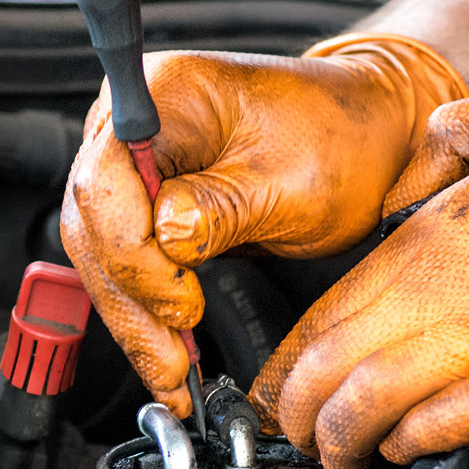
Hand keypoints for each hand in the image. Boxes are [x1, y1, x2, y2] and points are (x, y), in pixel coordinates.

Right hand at [61, 35, 466, 415]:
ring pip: (107, 252)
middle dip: (132, 302)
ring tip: (169, 374)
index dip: (133, 253)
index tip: (178, 302)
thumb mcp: (294, 182)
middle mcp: (140, 123)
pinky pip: (135, 259)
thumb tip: (164, 240)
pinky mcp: (157, 199)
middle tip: (169, 364)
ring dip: (135, 317)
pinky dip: (150, 307)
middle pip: (97, 223)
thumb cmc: (343, 139)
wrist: (370, 135)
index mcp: (169, 95)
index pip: (108, 181)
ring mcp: (144, 162)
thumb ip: (223, 209)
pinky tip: (168, 349)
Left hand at [249, 88, 468, 468]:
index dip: (287, 358)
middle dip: (295, 413)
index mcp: (438, 236)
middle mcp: (452, 300)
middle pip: (335, 372)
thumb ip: (455, 131)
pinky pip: (454, 430)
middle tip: (286, 430)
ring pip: (379, 412)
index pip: (328, 310)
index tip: (273, 382)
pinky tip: (404, 444)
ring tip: (336, 454)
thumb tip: (422, 148)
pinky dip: (413, 443)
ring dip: (343, 441)